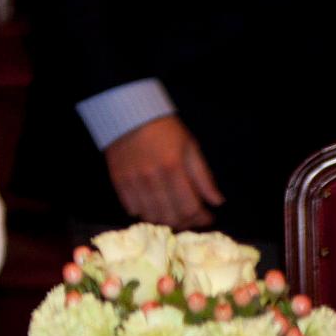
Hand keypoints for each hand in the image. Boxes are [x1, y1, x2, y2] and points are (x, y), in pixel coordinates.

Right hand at [104, 115, 222, 228]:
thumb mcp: (190, 146)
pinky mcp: (118, 180)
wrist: (128, 113)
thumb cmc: (164, 129)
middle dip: (185, 222)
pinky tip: (151, 205)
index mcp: (173, 167)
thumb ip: (203, 176)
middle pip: (170, 216)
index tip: (207, 216)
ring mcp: (133, 180)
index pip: (189, 207)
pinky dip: (144, 213)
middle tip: (190, 216)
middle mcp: (152, 177)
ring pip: (151, 216)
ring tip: (172, 213)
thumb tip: (217, 202)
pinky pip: (131, 209)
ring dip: (165, 220)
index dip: (201, 218)